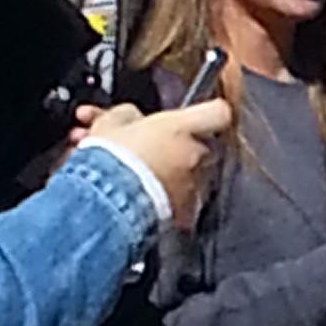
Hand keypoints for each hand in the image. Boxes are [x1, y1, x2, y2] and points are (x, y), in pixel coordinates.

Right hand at [80, 97, 230, 227]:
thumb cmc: (110, 159)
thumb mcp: (110, 123)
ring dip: (173, 177)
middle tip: (152, 152)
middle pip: (203, 147)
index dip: (209, 113)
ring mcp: (196, 186)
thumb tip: (131, 117)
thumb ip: (128, 115)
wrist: (107, 204)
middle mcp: (197, 155)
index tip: (197, 117)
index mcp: (182, 128)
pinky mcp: (188, 213)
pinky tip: (144, 202)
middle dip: (181, 149)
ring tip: (139, 181)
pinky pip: (184, 205)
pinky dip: (169, 204)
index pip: (218, 112)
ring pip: (194, 176)